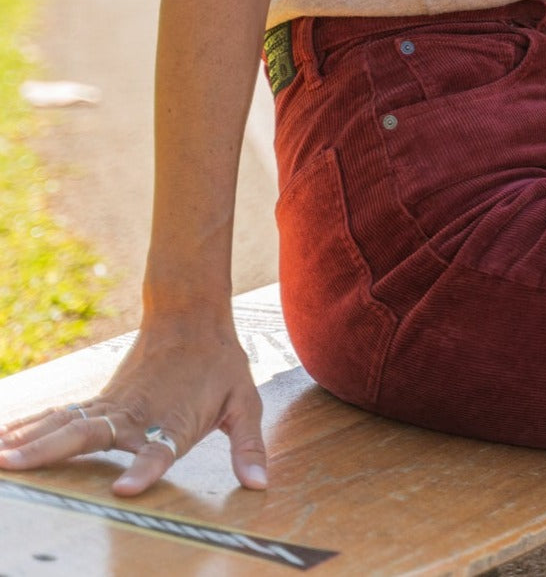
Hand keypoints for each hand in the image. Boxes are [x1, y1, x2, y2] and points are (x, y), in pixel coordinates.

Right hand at [0, 314, 266, 495]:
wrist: (192, 316)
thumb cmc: (220, 363)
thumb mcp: (245, 402)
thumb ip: (248, 446)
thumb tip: (260, 486)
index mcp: (174, 421)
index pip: (159, 450)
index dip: (144, 469)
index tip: (124, 490)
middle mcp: (137, 415)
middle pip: (93, 436)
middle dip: (55, 452)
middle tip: (17, 465)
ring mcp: (114, 407)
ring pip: (68, 424)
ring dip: (32, 440)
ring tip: (0, 457)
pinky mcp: (102, 401)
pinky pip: (62, 415)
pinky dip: (31, 425)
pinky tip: (4, 438)